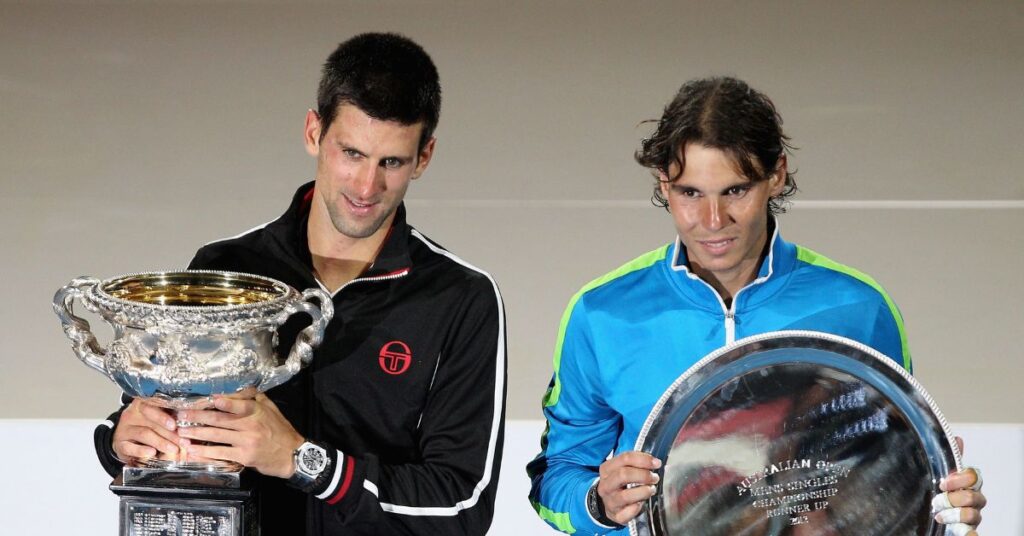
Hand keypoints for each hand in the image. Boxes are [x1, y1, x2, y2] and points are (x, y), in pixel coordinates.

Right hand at [112, 398, 186, 461]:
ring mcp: (125, 429)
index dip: (164, 416)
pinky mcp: (120, 444)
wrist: (126, 441)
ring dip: (161, 442)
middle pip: (151, 421)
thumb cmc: (148, 428)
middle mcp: (132, 414)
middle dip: (169, 433)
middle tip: (182, 442)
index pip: (153, 405)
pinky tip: (152, 453)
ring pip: (144, 433)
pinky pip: (130, 447)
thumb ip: (171, 419)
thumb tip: (191, 424)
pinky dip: (142, 450)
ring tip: (173, 449)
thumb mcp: (158, 420)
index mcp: (143, 404)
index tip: (175, 425)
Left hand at [176, 391, 303, 477]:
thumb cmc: (279, 430)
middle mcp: (251, 424)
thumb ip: (254, 399)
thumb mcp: (270, 410)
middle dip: (198, 416)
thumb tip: (237, 387)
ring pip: (216, 435)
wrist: (291, 455)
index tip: (205, 399)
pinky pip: (220, 453)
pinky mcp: (244, 456)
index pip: (237, 404)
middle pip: (220, 419)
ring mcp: (246, 441)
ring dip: (197, 433)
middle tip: (181, 415)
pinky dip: (205, 451)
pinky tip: (192, 450)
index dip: (222, 402)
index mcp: (257, 411)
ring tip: (181, 431)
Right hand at [596, 451, 661, 524]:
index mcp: (607, 469)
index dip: (643, 459)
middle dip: (643, 475)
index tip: (656, 463)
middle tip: (655, 478)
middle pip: (623, 475)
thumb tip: (654, 462)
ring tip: (652, 489)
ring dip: (643, 491)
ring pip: (625, 496)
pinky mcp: (616, 516)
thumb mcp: (622, 469)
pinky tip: (641, 504)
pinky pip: (626, 513)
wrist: (608, 504)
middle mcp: (606, 485)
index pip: (624, 458)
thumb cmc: (620, 484)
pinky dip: (636, 509)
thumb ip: (636, 463)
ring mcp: (609, 501)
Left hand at [932, 437, 985, 534]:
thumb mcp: (940, 475)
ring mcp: (972, 517)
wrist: (928, 516)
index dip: (959, 479)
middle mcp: (973, 501)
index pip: (974, 476)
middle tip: (938, 500)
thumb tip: (957, 438)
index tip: (942, 483)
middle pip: (974, 497)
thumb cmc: (937, 493)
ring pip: (973, 515)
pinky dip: (970, 534)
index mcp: (967, 484)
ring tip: (939, 515)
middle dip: (954, 498)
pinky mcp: (967, 531)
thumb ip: (949, 459)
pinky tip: (964, 533)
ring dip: (954, 515)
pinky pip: (974, 533)